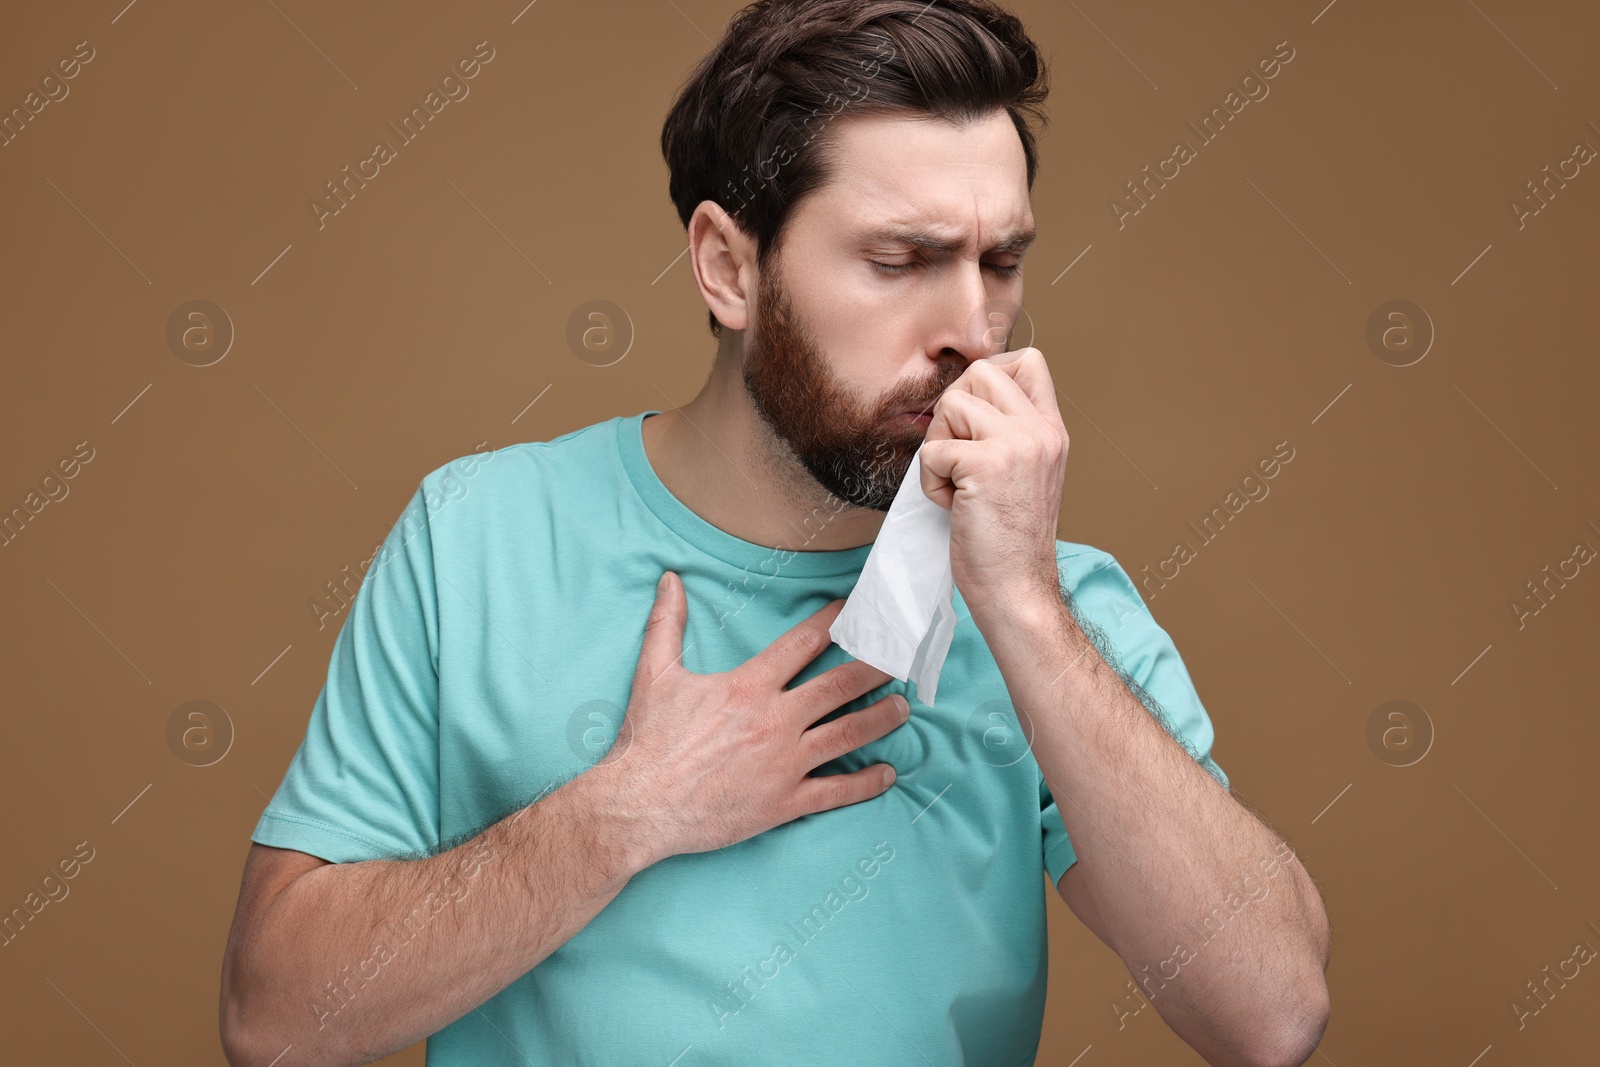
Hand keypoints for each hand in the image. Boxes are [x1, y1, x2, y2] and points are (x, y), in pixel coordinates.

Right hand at [590, 572, 907, 867]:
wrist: (639, 806)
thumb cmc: (646, 740)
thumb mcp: (654, 673)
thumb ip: (667, 623)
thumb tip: (670, 579)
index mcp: (749, 686)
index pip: (805, 643)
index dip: (836, 623)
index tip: (857, 611)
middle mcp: (776, 720)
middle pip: (841, 685)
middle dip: (876, 667)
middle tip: (901, 656)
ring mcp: (784, 763)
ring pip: (849, 734)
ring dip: (881, 718)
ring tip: (903, 707)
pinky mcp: (784, 802)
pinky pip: (836, 791)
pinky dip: (866, 783)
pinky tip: (887, 774)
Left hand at [917, 347, 1068, 626]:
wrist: (1016, 590)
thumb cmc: (1007, 541)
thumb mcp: (1023, 475)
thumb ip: (1007, 434)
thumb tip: (962, 399)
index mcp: (1051, 431)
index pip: (1028, 361)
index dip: (988, 378)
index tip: (973, 422)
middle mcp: (1041, 430)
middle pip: (980, 371)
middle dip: (953, 411)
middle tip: (958, 457)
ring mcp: (1017, 443)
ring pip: (952, 403)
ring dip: (939, 446)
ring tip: (958, 484)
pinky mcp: (987, 463)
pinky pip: (933, 449)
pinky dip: (931, 481)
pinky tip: (954, 506)